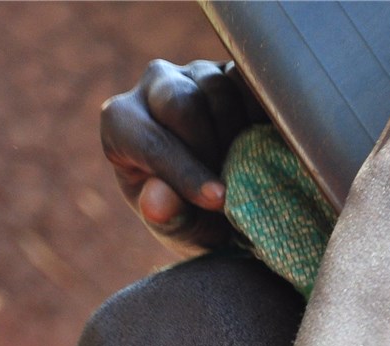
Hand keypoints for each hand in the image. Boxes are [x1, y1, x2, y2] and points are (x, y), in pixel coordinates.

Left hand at [100, 59, 265, 251]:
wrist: (232, 202)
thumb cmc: (195, 217)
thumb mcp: (183, 231)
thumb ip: (169, 219)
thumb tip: (159, 199)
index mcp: (122, 123)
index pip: (148, 140)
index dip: (184, 171)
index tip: (218, 201)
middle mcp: (153, 88)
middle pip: (180, 103)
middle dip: (210, 148)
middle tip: (233, 186)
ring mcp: (195, 74)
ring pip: (218, 88)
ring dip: (238, 133)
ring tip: (248, 169)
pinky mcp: (232, 71)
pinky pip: (249, 81)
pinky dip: (261, 113)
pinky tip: (267, 143)